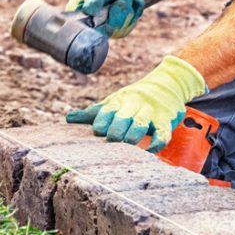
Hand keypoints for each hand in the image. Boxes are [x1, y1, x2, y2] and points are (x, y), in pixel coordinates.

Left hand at [66, 55, 206, 152]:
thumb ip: (93, 112)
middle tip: (111, 140)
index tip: (97, 131)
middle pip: (123, 117)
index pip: (108, 110)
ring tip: (127, 144)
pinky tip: (150, 150)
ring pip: (141, 124)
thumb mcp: (114, 102)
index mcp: (119, 101)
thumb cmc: (133, 98)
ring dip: (133, 134)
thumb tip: (68, 118)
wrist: (167, 84)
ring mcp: (151, 112)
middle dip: (117, 129)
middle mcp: (134, 105)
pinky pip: (163, 132)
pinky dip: (157, 142)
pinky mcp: (165, 120)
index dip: (102, 121)